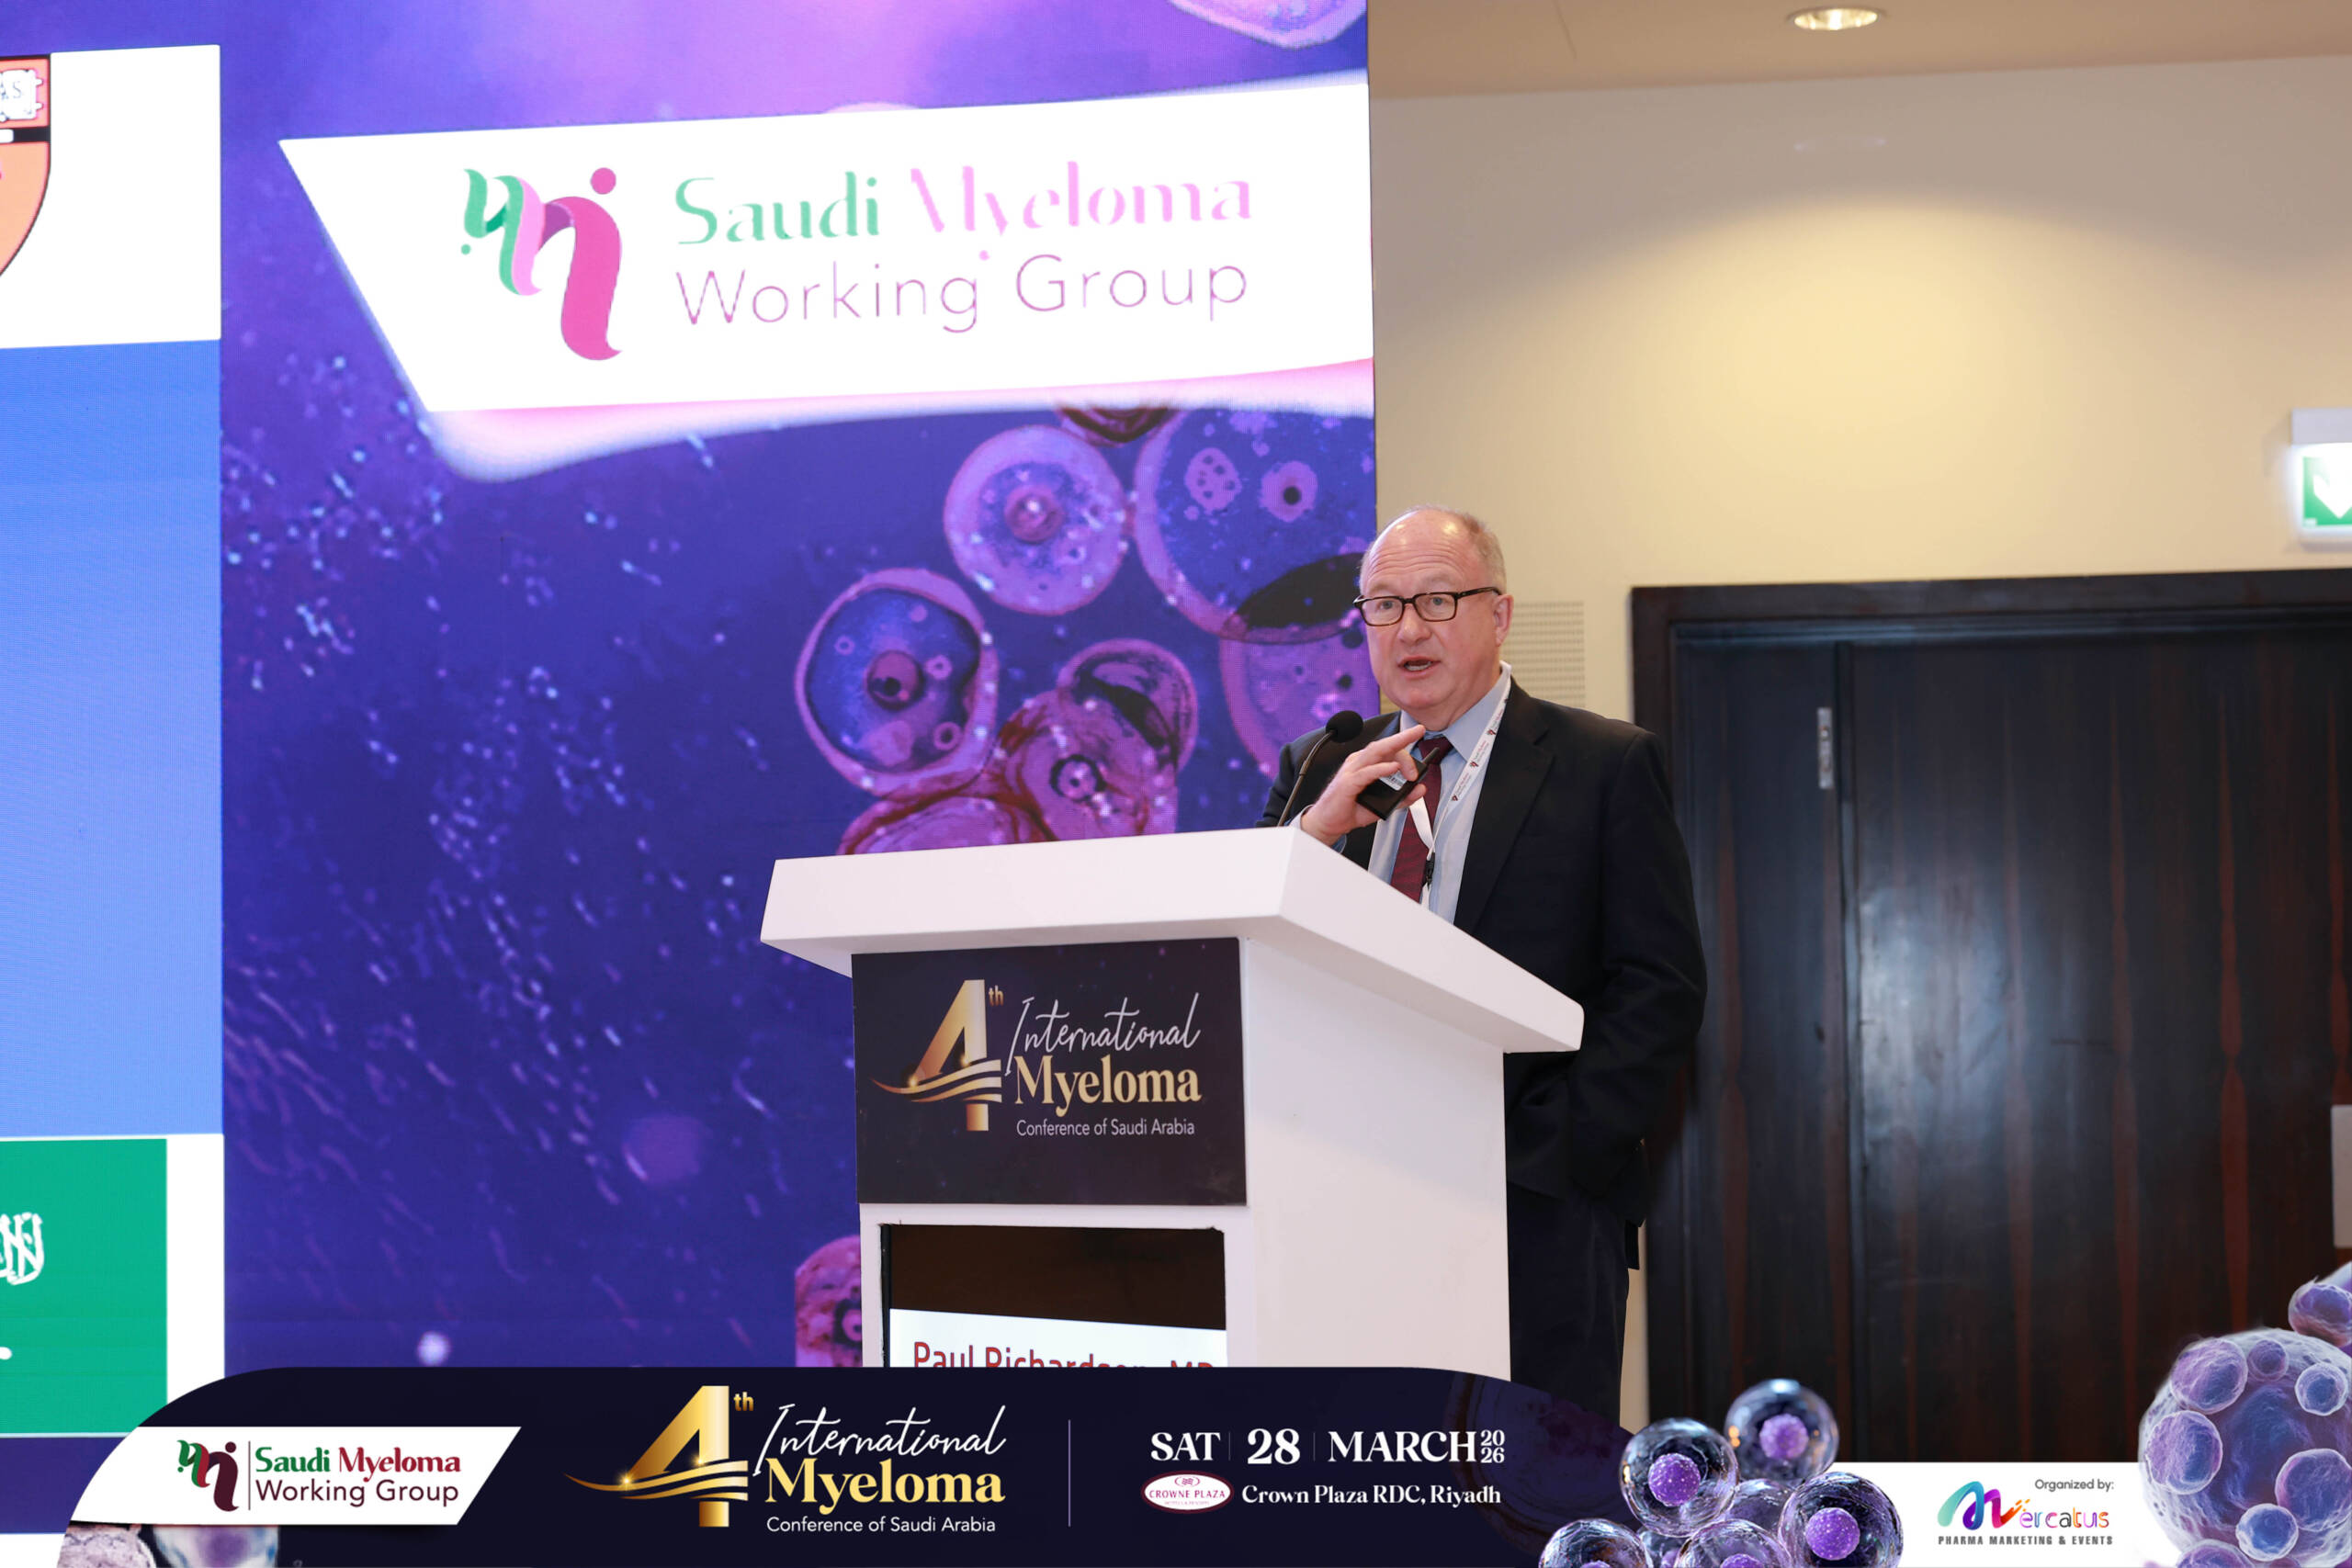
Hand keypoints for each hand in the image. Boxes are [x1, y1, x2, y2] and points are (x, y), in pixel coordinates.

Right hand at [1298, 724, 1432, 846]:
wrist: (1329, 823)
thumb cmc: (1351, 809)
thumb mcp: (1384, 804)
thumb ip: (1403, 797)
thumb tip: (1420, 788)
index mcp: (1366, 764)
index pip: (1388, 750)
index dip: (1406, 755)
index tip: (1419, 767)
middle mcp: (1359, 763)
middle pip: (1383, 746)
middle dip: (1402, 737)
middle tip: (1418, 732)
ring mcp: (1352, 771)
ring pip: (1375, 752)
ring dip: (1395, 746)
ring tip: (1410, 743)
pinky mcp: (1348, 783)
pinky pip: (1367, 772)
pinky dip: (1382, 769)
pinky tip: (1394, 768)